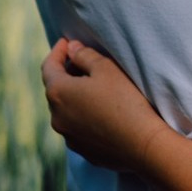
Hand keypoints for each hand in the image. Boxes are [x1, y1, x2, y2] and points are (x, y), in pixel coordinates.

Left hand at [40, 39, 169, 174]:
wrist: (142, 144)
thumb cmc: (125, 100)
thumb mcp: (107, 68)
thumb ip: (84, 55)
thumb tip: (72, 48)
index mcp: (58, 93)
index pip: (49, 66)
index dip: (58, 51)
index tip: (67, 41)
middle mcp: (56, 117)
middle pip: (56, 89)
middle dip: (67, 73)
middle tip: (82, 61)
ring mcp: (68, 136)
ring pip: (66, 110)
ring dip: (75, 96)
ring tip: (94, 87)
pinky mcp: (82, 150)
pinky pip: (78, 127)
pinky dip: (84, 115)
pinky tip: (103, 111)